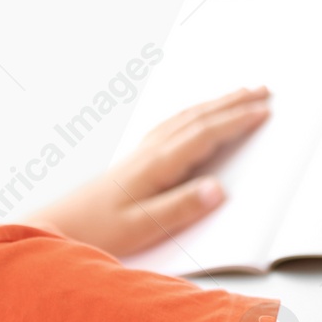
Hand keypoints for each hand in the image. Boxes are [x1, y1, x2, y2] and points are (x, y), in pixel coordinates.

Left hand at [21, 87, 270, 257]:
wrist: (56, 228)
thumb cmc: (96, 231)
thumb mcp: (142, 227)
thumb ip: (181, 208)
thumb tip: (218, 189)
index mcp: (156, 166)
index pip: (205, 135)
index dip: (237, 122)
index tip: (265, 111)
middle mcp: (149, 152)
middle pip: (198, 119)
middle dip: (233, 103)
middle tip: (263, 90)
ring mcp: (140, 153)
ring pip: (184, 118)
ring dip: (214, 104)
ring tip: (238, 95)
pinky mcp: (134, 161)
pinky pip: (171, 126)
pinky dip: (192, 114)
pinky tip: (195, 116)